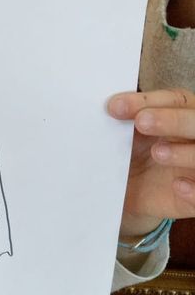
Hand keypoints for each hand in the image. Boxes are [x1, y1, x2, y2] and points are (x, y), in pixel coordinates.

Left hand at [108, 88, 194, 237]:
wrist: (132, 194)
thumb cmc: (133, 154)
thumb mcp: (126, 138)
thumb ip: (124, 122)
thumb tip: (108, 108)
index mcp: (179, 114)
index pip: (174, 99)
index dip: (147, 100)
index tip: (116, 106)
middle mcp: (194, 136)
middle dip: (171, 120)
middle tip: (141, 122)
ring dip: (184, 152)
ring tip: (157, 153)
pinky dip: (193, 188)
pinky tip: (177, 186)